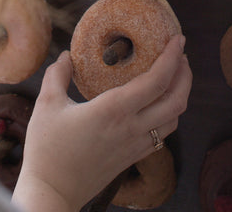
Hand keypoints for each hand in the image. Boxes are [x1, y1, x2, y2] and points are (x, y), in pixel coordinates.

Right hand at [13, 35, 191, 211]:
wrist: (51, 192)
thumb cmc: (47, 149)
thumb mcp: (47, 104)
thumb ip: (58, 74)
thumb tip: (67, 56)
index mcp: (114, 110)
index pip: (156, 80)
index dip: (172, 57)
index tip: (178, 39)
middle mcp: (132, 127)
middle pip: (176, 99)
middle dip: (185, 74)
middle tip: (180, 54)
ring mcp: (135, 145)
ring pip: (174, 118)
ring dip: (180, 94)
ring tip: (174, 76)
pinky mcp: (133, 156)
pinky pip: (163, 134)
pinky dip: (170, 113)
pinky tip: (160, 104)